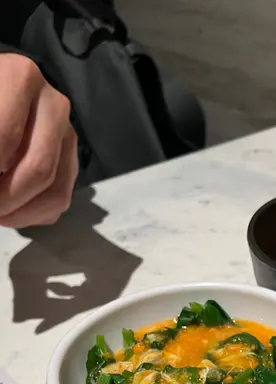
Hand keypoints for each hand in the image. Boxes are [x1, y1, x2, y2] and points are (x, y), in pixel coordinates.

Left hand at [0, 53, 78, 228]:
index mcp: (21, 78)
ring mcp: (67, 136)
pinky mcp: (70, 162)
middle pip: (38, 169)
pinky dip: (28, 216)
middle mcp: (54, 105)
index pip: (5, 136)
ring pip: (55, 193)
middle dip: (5, 198)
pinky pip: (58, 202)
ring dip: (18, 213)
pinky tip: (6, 210)